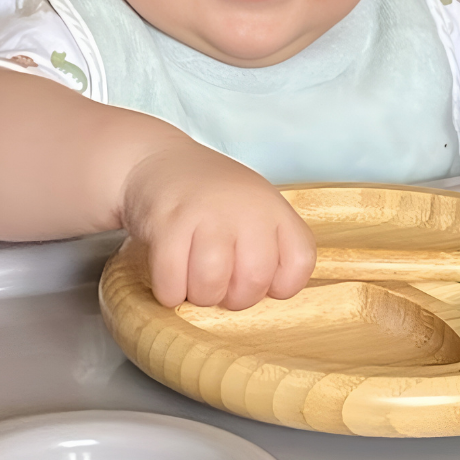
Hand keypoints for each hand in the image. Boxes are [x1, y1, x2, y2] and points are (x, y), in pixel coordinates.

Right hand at [120, 137, 316, 309]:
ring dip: (199, 295)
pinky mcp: (168, 223)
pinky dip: (169, 292)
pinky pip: (172, 284)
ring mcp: (208, 214)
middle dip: (233, 298)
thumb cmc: (212, 198)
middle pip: (254, 281)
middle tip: (220, 282)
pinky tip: (171, 276)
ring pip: (211, 285)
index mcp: (275, 209)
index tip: (259, 280)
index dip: (280, 285)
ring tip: (193, 278)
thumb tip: (262, 295)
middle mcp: (247, 209)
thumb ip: (268, 248)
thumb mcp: (256, 209)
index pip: (299, 262)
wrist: (159, 161)